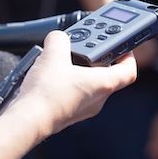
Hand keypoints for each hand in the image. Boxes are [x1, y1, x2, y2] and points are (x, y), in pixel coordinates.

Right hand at [12, 31, 137, 137]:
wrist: (28, 120)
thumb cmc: (47, 93)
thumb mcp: (53, 54)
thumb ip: (59, 39)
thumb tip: (58, 38)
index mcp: (103, 84)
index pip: (129, 70)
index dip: (128, 54)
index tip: (121, 44)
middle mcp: (98, 99)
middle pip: (107, 74)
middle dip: (96, 57)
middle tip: (86, 44)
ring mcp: (83, 109)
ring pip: (88, 84)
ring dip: (79, 69)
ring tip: (62, 57)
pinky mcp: (69, 113)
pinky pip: (74, 93)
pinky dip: (67, 81)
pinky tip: (50, 74)